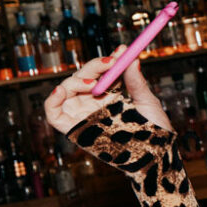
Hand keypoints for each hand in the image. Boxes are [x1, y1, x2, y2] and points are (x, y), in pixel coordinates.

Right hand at [44, 46, 173, 134]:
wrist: (154, 154)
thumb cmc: (153, 129)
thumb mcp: (146, 101)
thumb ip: (136, 80)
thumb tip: (132, 56)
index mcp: (111, 93)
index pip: (101, 71)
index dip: (107, 60)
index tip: (120, 52)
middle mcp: (94, 101)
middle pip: (82, 77)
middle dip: (93, 67)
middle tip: (110, 63)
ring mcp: (82, 114)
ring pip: (66, 90)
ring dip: (75, 81)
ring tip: (93, 83)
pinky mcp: (73, 128)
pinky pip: (53, 113)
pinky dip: (51, 100)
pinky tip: (61, 90)